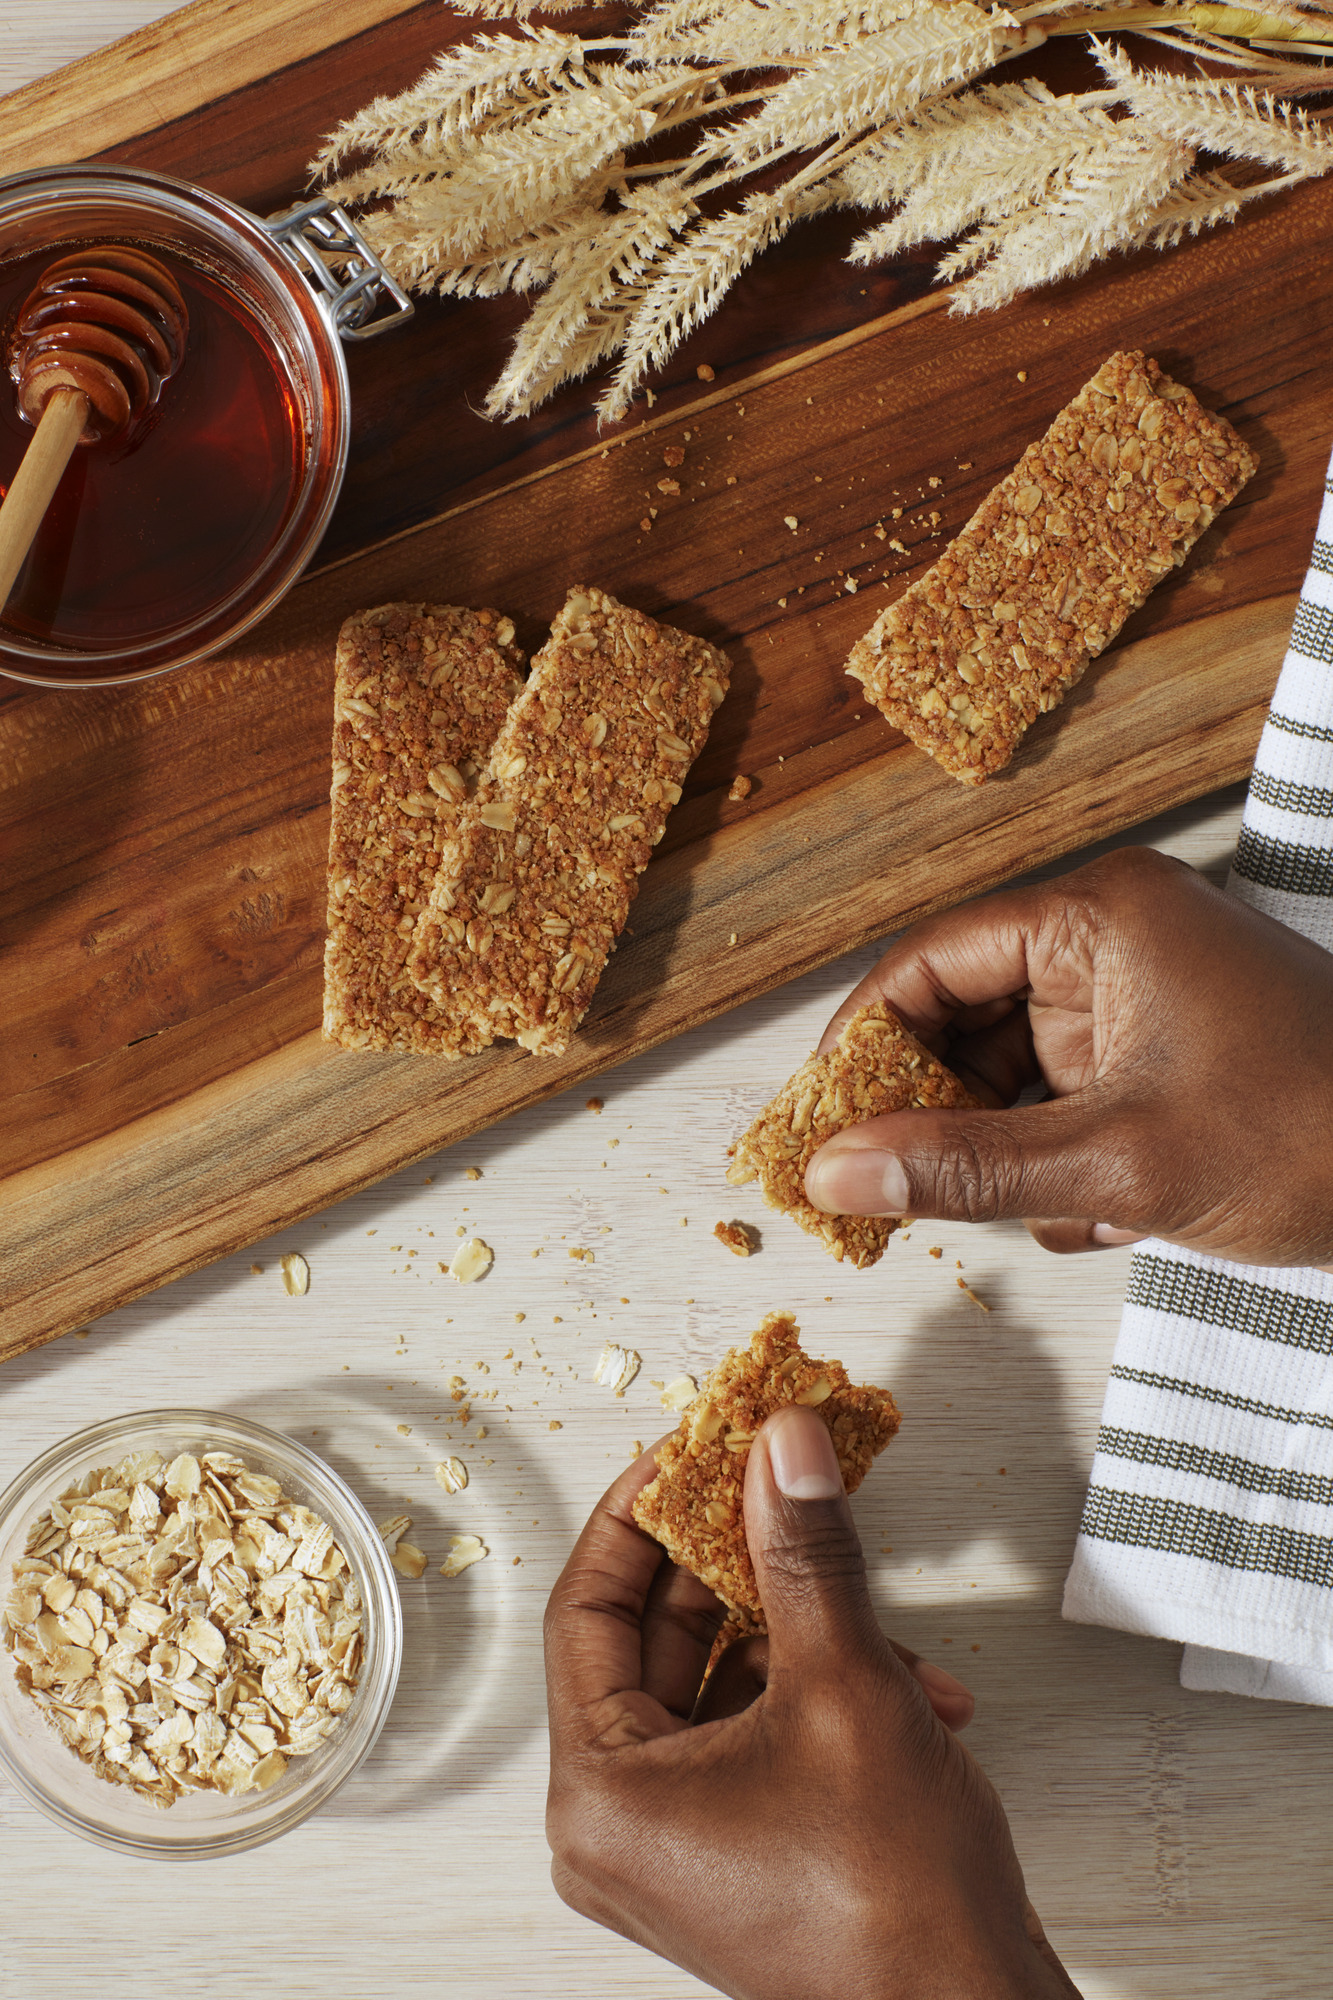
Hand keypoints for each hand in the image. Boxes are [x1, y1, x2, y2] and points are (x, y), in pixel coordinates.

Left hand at [545, 1407, 1079, 1999]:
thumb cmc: (895, 1903)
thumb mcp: (845, 1685)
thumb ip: (805, 1552)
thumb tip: (782, 1450)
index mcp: (601, 1793)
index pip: (586, 1608)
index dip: (639, 1513)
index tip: (689, 1446)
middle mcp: (622, 1826)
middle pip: (657, 1641)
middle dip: (740, 1562)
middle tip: (779, 1484)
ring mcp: (682, 1844)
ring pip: (722, 1681)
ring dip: (806, 1633)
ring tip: (880, 1617)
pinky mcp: (740, 1852)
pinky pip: (757, 1731)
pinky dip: (826, 1693)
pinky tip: (916, 1688)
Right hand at [803, 846, 1332, 1266]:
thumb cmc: (1318, 1133)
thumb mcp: (1121, 1162)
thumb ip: (966, 1168)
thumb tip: (836, 1174)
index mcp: (1099, 918)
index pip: (929, 961)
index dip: (859, 1043)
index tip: (814, 1124)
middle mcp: (1113, 944)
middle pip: (962, 1018)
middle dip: (928, 1111)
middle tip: (879, 1190)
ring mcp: (1142, 1004)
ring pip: (1012, 1073)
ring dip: (1000, 1150)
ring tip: (1006, 1211)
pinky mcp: (1166, 1062)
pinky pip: (1066, 1105)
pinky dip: (1059, 1166)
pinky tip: (1092, 1215)